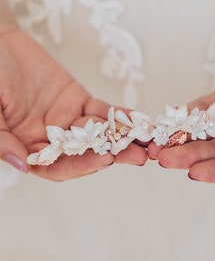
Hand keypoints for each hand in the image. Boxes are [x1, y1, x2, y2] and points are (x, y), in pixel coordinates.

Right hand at [0, 28, 147, 180]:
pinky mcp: (79, 101)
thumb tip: (23, 165)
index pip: (57, 166)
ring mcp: (68, 120)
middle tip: (139, 157)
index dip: (81, 166)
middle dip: (113, 155)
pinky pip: (101, 111)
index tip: (104, 160)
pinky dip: (119, 116)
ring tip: (146, 140)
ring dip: (123, 138)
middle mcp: (51, 139)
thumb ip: (2, 139)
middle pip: (85, 153)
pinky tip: (137, 119)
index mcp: (28, 147)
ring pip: (98, 134)